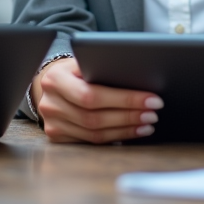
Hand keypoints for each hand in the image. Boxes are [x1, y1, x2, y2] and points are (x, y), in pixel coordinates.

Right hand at [31, 57, 162, 143]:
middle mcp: (50, 104)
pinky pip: (90, 142)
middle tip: (153, 113)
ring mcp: (52, 123)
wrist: (50, 82)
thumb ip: (101, 68)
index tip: (152, 99)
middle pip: (95, 118)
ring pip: (94, 134)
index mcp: (55, 80)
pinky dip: (115, 137)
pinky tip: (132, 131)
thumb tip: (138, 78)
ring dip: (126, 129)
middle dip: (129, 116)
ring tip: (147, 123)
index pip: (93, 95)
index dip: (124, 99)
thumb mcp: (83, 61)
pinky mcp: (57, 136)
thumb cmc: (75, 70)